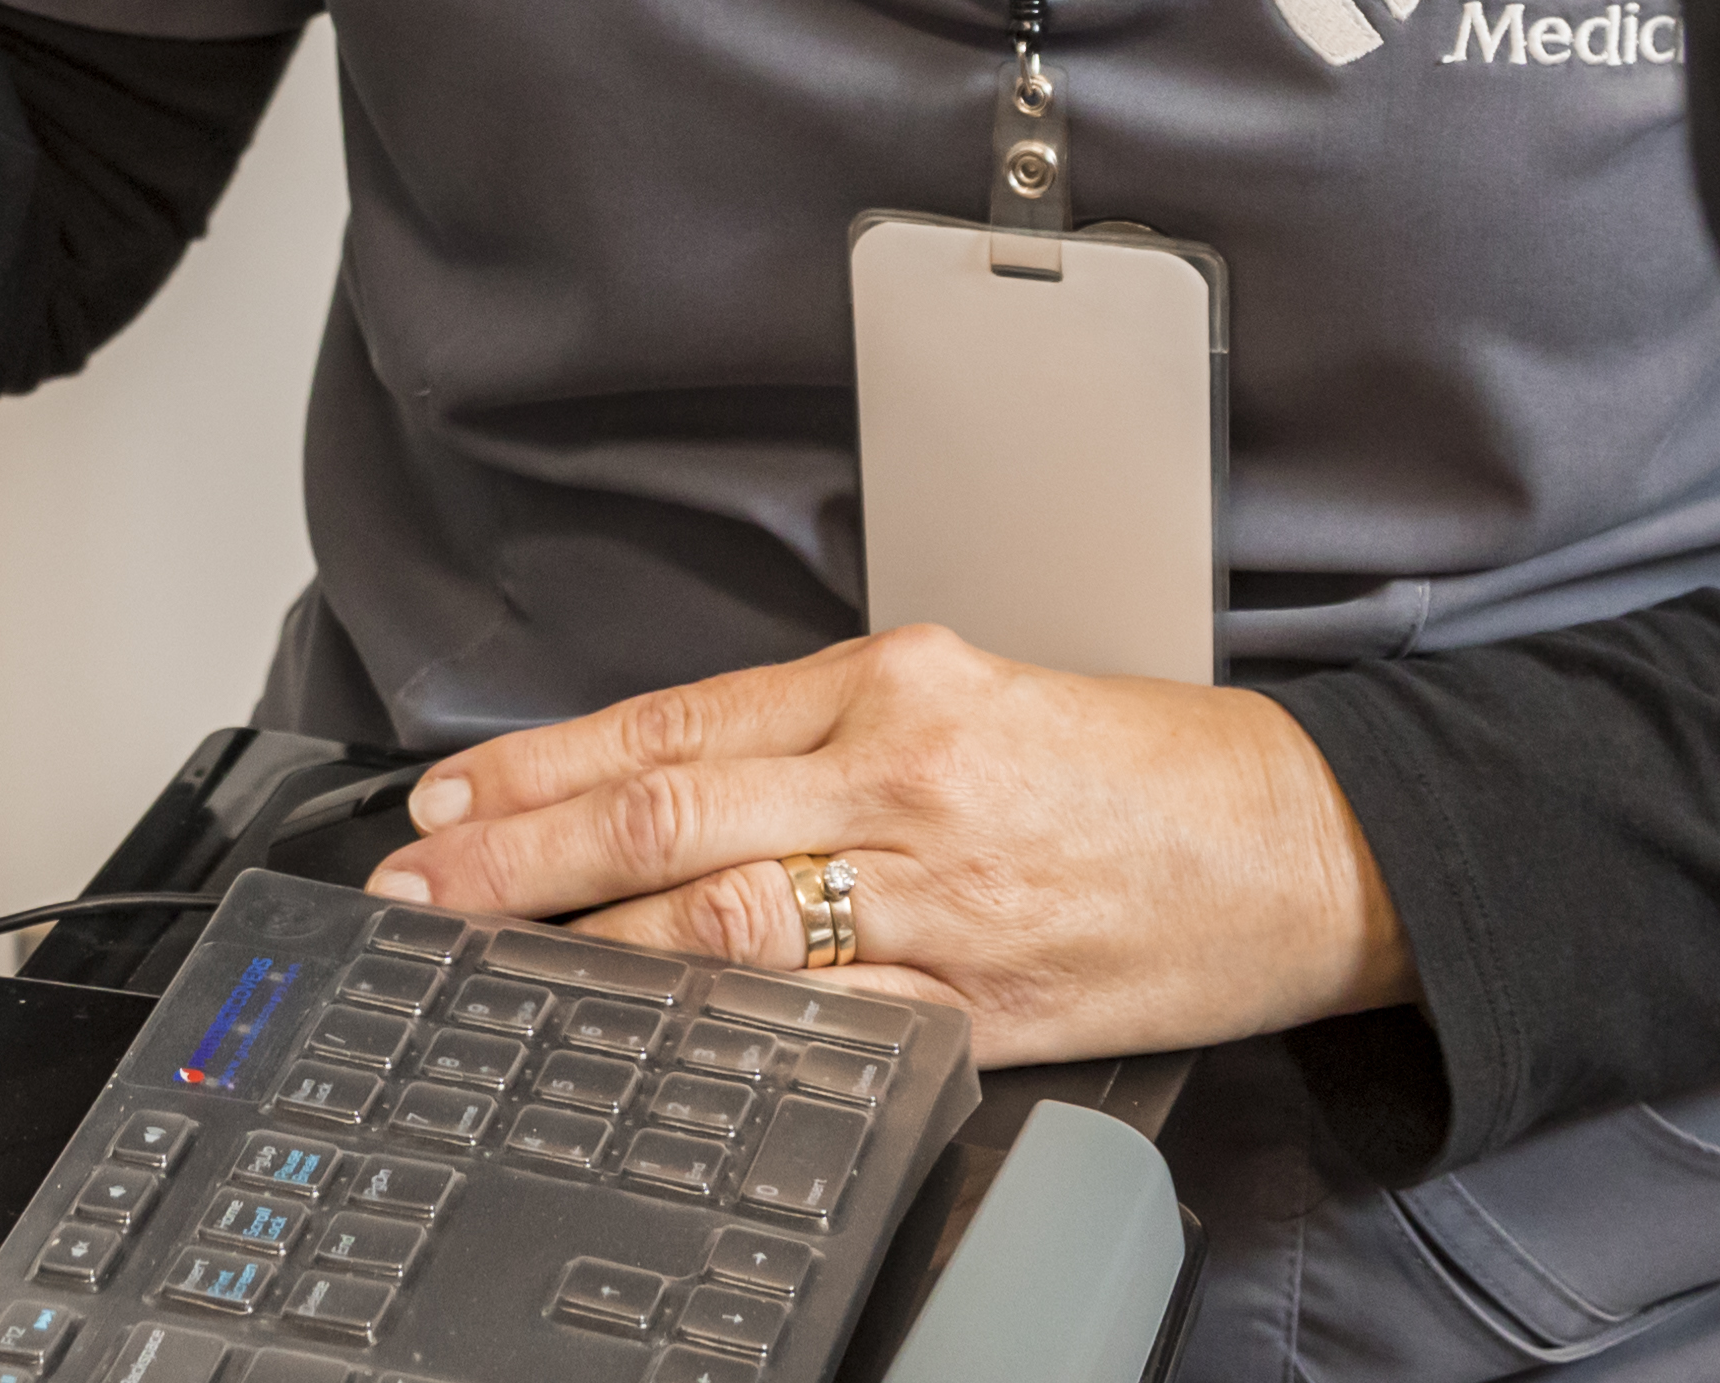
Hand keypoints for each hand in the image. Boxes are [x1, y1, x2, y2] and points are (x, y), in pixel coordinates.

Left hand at [363, 626, 1401, 1068]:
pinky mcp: (976, 1002)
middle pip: (666, 818)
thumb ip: (830, 737)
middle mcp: (900, 776)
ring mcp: (935, 897)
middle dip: (520, 858)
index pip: (675, 724)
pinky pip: (820, 1023)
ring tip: (490, 960)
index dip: (545, 766)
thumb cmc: (1140, 767)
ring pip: (718, 923)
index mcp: (894, 683)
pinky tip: (644, 1037)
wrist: (1299, 842)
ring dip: (586, 945)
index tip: (450, 798)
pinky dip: (719, 1031)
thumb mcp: (973, 695)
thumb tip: (672, 788)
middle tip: (419, 885)